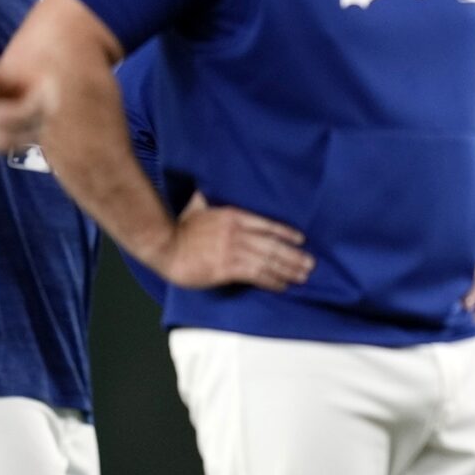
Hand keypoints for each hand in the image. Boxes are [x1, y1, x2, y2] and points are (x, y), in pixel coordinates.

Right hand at [159, 193, 314, 290]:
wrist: (165, 245)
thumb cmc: (179, 226)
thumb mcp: (199, 205)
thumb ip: (211, 198)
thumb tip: (211, 189)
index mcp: (233, 215)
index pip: (268, 224)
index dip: (287, 233)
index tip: (302, 240)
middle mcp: (238, 232)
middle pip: (274, 244)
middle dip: (294, 255)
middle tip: (310, 264)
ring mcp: (233, 250)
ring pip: (269, 261)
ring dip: (288, 270)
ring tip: (303, 276)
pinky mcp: (227, 268)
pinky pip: (257, 275)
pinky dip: (272, 281)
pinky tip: (282, 285)